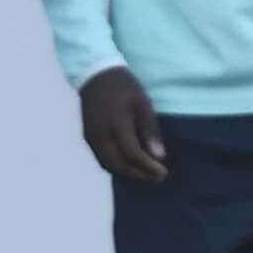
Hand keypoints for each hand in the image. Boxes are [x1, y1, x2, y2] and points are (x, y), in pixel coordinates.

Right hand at [78, 66, 169, 186]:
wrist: (94, 74)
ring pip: (109, 166)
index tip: (164, 172)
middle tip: (158, 178)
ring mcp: (92, 138)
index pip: (133, 155)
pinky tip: (130, 167)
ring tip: (146, 175)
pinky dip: (117, 168)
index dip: (148, 168)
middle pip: (120, 166)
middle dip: (140, 175)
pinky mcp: (88, 138)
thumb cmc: (123, 86)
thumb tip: (159, 156)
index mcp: (117, 124)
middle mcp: (101, 135)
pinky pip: (102, 160)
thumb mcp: (142, 102)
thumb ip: (150, 130)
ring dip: (129, 174)